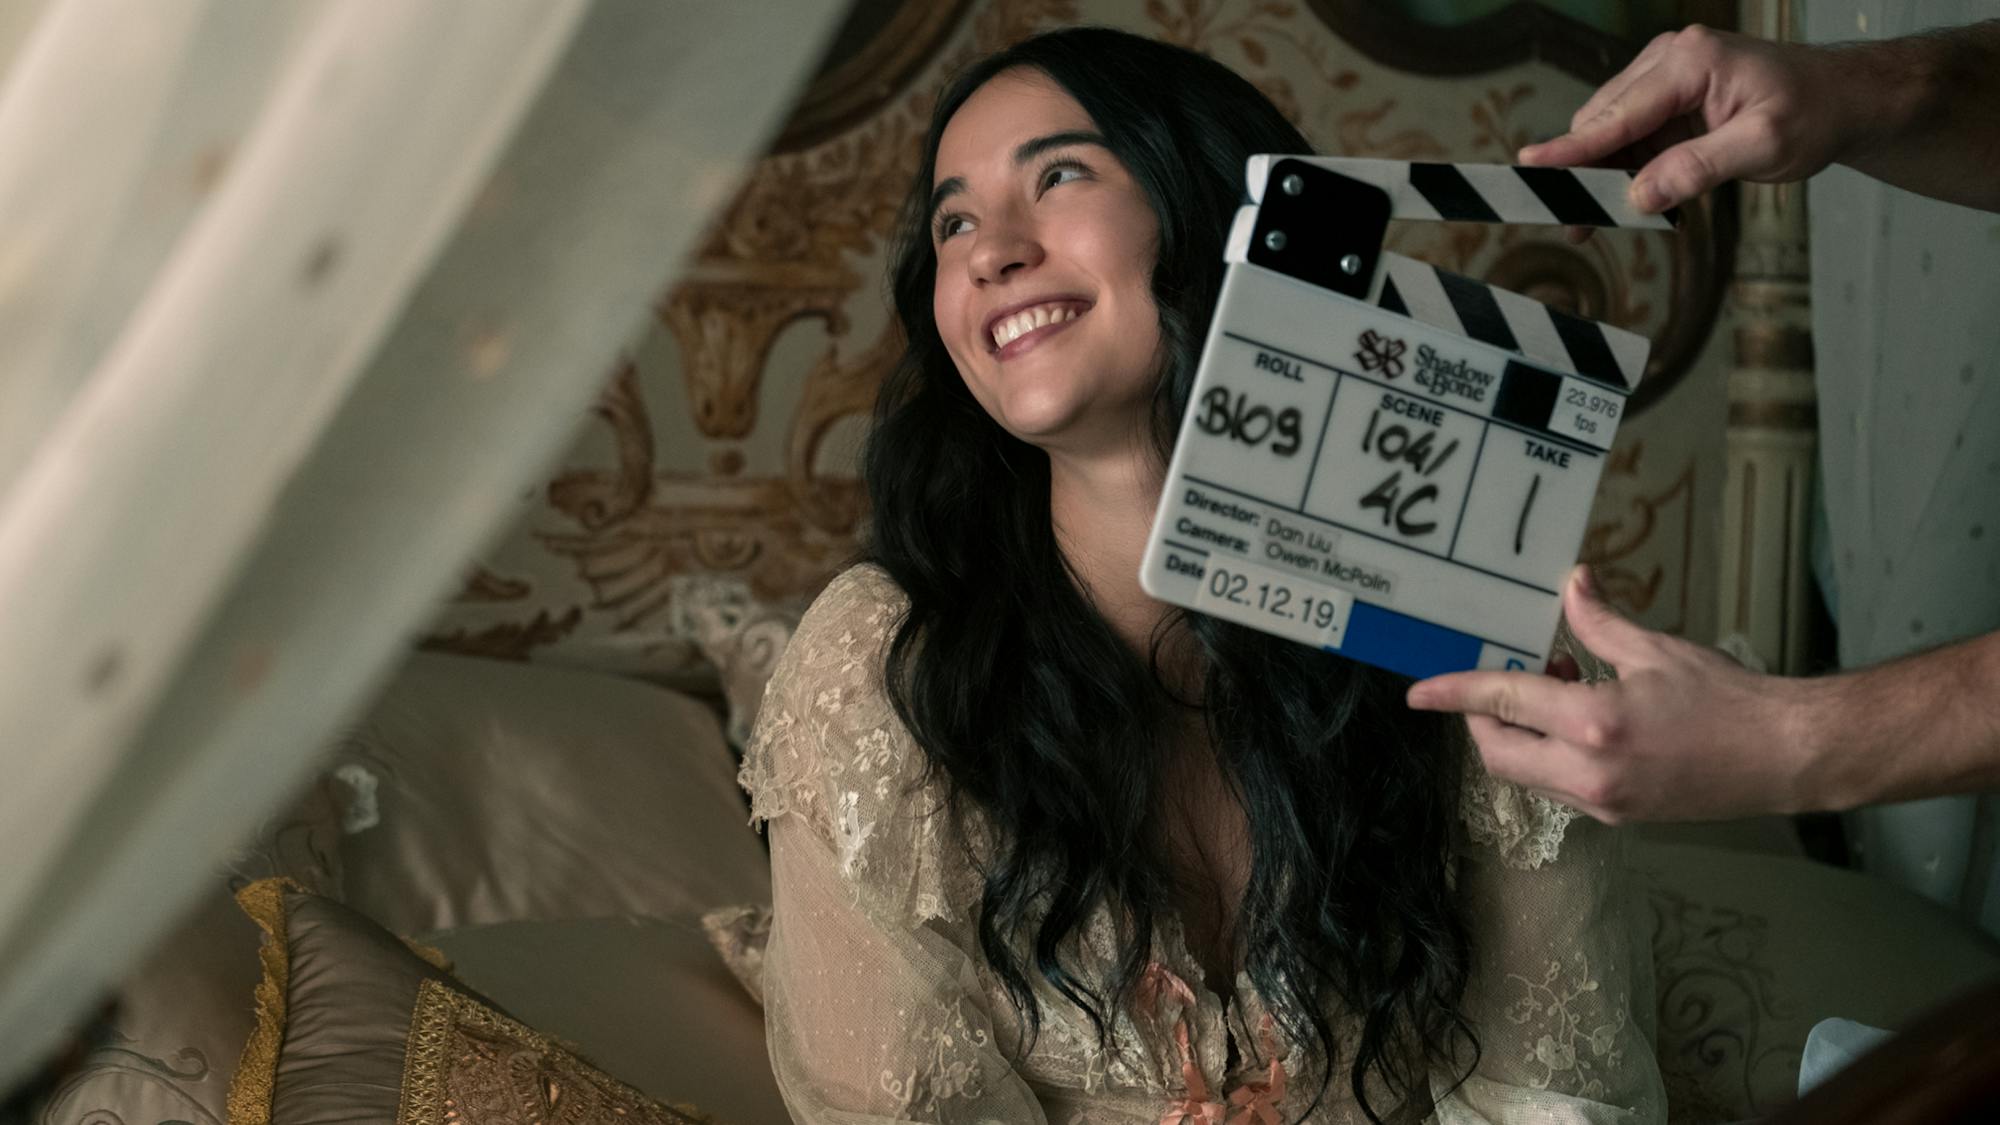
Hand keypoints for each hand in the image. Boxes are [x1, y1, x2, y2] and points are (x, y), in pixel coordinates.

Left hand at [1405, 566, 1815, 823]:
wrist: (1786, 757)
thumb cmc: (1729, 699)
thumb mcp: (1658, 651)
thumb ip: (1599, 621)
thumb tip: (1571, 581)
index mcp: (1593, 726)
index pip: (1503, 704)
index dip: (1456, 694)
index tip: (1418, 692)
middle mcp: (1588, 773)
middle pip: (1498, 752)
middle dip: (1484, 718)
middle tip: (1507, 677)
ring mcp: (1601, 802)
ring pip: (1526, 774)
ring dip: (1520, 735)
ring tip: (1560, 685)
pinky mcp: (1618, 816)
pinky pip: (1558, 787)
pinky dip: (1550, 754)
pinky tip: (1581, 720)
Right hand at [1520, 25, 1857, 216]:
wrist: (1844, 99)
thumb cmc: (1814, 113)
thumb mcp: (1765, 146)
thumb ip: (1700, 167)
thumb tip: (1642, 195)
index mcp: (1691, 62)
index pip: (1619, 113)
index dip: (1573, 148)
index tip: (1531, 168)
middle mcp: (1671, 61)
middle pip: (1603, 120)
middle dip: (1583, 172)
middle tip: (1573, 224)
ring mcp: (1668, 78)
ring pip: (1611, 131)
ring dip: (1601, 175)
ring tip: (1589, 223)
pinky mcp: (1670, 99)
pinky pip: (1631, 137)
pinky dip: (1624, 170)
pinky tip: (1629, 200)